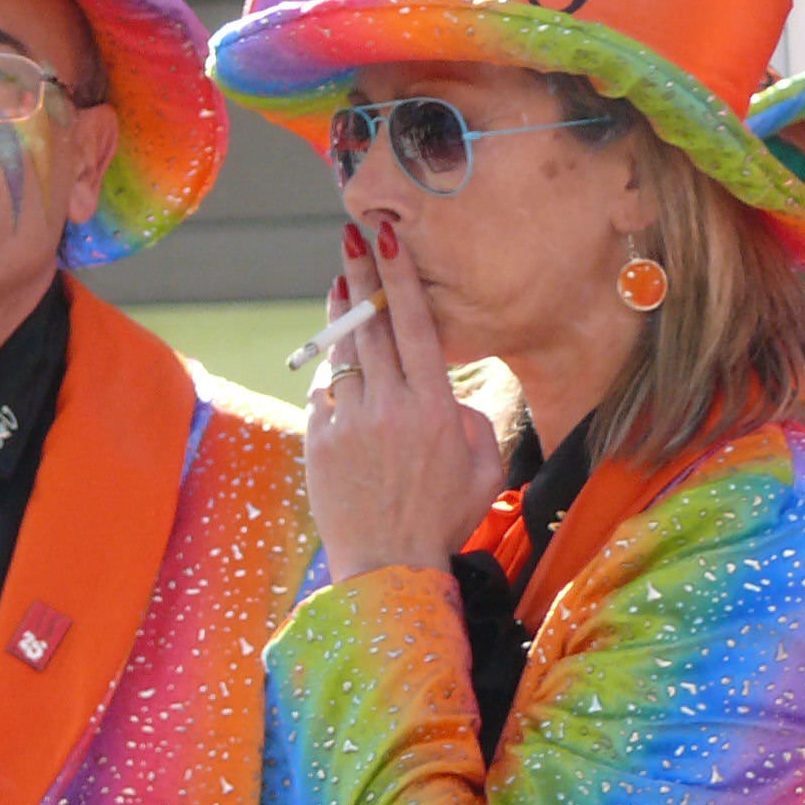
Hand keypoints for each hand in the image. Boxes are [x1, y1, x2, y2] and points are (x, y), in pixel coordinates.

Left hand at [308, 219, 504, 581]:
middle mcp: (389, 406)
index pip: (414, 326)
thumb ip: (475, 418)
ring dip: (340, 311)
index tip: (388, 240)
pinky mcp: (319, 439)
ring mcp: (349, 421)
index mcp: (433, 408)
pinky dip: (331, 371)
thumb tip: (448, 392)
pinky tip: (339, 361)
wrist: (388, 569)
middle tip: (353, 236)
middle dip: (362, 273)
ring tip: (340, 280)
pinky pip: (324, 390)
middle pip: (372, 325)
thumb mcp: (485, 468)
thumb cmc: (444, 519)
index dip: (400, 277)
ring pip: (343, 350)